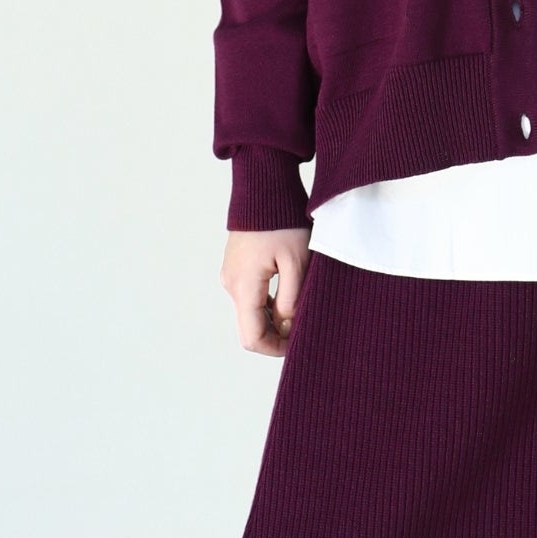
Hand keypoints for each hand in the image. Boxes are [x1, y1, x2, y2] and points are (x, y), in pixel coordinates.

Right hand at [222, 225, 313, 355]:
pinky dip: (269, 304)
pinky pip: (251, 297)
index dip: (276, 348)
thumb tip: (287, 325)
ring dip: (275, 319)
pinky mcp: (236, 269)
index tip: (299, 344)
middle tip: (306, 325)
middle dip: (278, 334)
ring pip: (252, 313)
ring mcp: (231, 276)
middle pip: (251, 328)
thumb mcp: (296, 262)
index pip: (252, 338)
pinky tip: (290, 295)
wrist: (264, 189)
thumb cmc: (283, 221)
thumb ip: (291, 299)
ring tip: (302, 308)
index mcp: (244, 286)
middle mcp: (232, 285)